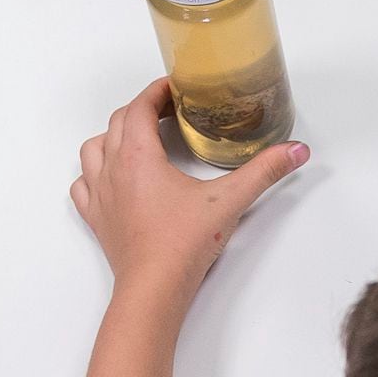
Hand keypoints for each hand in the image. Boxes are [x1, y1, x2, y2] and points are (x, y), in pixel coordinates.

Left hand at [70, 79, 307, 303]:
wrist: (153, 288)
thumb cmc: (183, 244)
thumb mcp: (229, 201)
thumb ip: (264, 171)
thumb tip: (295, 151)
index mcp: (139, 155)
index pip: (140, 106)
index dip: (157, 91)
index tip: (175, 88)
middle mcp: (113, 169)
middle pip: (118, 121)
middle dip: (142, 109)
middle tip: (168, 112)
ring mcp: (100, 194)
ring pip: (93, 148)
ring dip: (113, 136)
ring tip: (138, 140)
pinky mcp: (96, 218)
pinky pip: (82, 185)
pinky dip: (94, 173)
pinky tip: (112, 178)